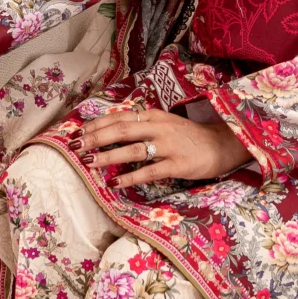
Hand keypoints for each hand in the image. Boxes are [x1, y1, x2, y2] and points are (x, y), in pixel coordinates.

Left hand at [79, 105, 247, 192]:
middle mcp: (159, 127)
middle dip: (96, 137)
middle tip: (76, 145)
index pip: (120, 116)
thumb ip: (141, 125)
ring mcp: (169, 146)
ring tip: (89, 162)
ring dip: (108, 156)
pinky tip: (116, 183)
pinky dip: (131, 177)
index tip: (78, 130)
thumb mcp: (164, 124)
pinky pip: (150, 171)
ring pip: (133, 150)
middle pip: (122, 130)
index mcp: (154, 115)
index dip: (98, 124)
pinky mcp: (177, 164)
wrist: (222, 145)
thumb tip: (110, 131)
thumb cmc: (188, 137)